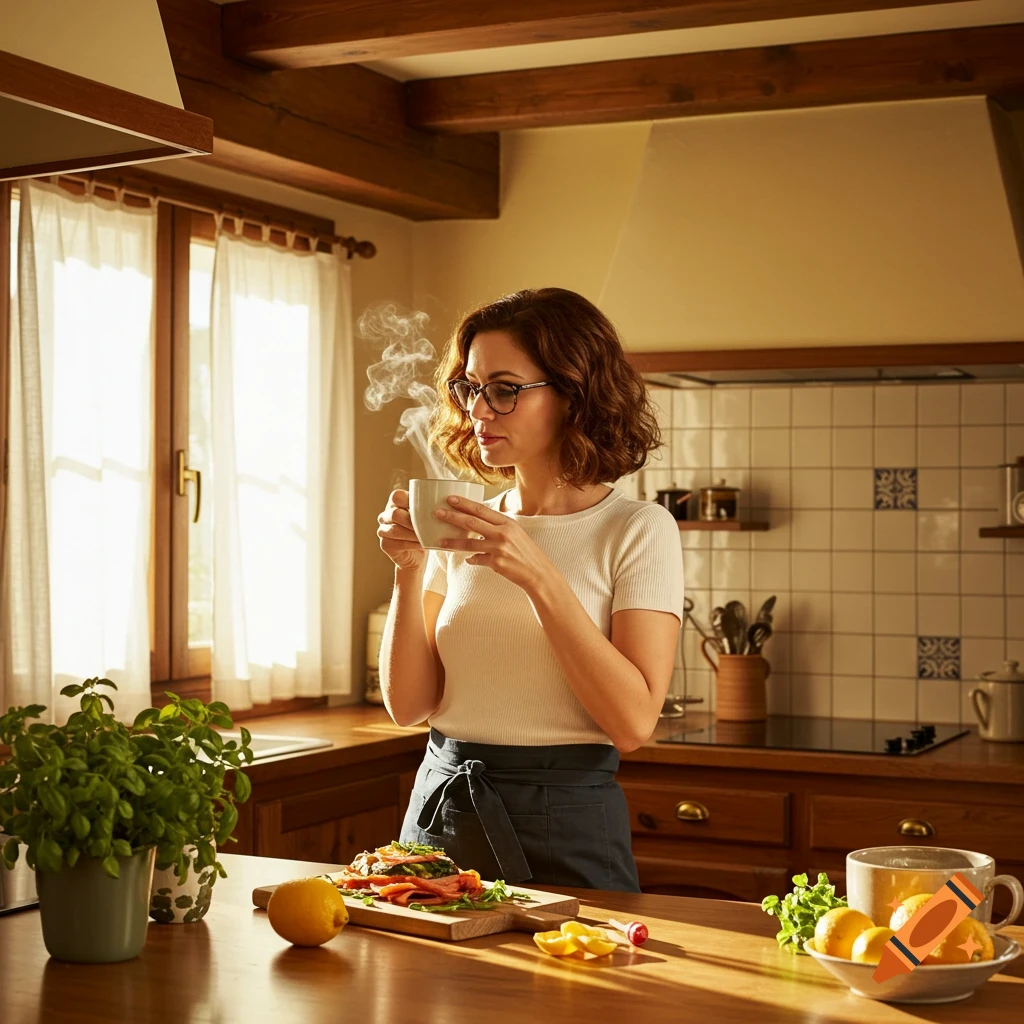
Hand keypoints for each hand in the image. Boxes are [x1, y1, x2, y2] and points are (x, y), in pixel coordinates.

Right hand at [377, 489, 426, 571]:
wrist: (418, 555)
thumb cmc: (424, 531)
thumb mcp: (427, 518)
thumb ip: (428, 509)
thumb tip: (443, 503)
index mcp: (394, 504)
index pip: (397, 496)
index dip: (408, 501)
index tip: (424, 508)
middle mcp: (385, 516)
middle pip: (395, 514)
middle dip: (412, 521)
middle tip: (428, 526)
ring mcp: (383, 530)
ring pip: (395, 530)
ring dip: (413, 534)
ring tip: (427, 536)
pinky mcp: (385, 544)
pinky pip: (398, 543)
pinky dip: (412, 544)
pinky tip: (422, 544)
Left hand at [433, 494, 554, 592]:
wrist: (538, 572)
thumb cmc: (526, 552)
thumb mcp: (515, 533)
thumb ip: (497, 527)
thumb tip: (477, 524)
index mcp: (507, 523)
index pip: (481, 510)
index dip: (464, 504)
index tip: (450, 499)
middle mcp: (503, 533)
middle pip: (472, 522)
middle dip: (452, 517)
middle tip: (438, 513)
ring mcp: (499, 548)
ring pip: (469, 543)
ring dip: (453, 542)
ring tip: (440, 540)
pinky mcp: (496, 563)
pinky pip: (477, 559)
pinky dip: (471, 559)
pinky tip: (467, 559)